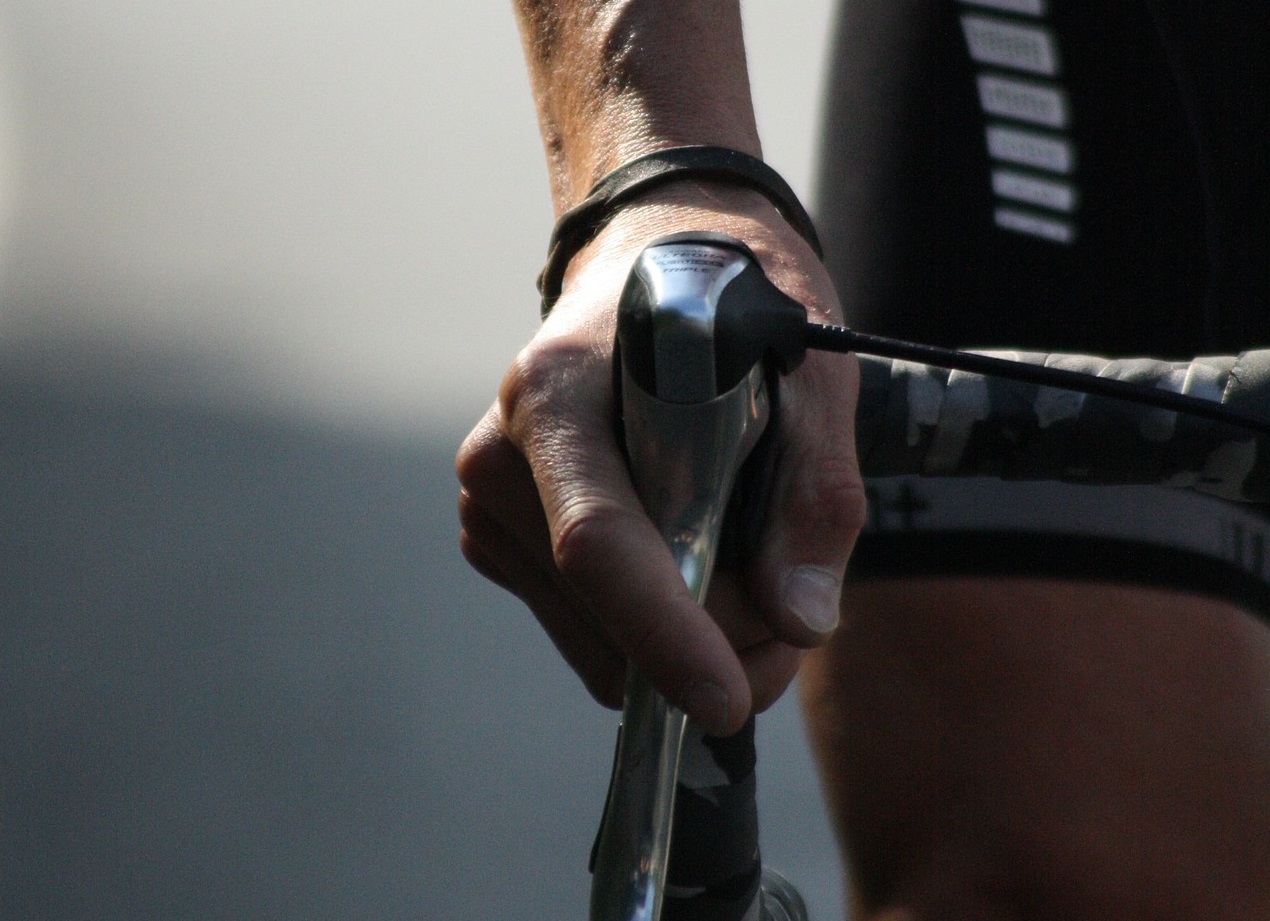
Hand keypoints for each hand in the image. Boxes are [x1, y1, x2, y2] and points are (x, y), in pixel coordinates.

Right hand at [456, 183, 864, 734]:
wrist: (656, 258)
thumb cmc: (734, 303)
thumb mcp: (809, 375)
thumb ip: (812, 496)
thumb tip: (798, 621)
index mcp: (560, 393)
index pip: (598, 540)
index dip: (662, 632)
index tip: (725, 702)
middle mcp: (502, 450)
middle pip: (603, 610)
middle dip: (714, 643)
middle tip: (792, 607)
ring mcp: (491, 497)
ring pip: (595, 641)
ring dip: (687, 639)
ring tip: (743, 560)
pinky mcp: (497, 533)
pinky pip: (583, 630)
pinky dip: (650, 626)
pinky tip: (684, 550)